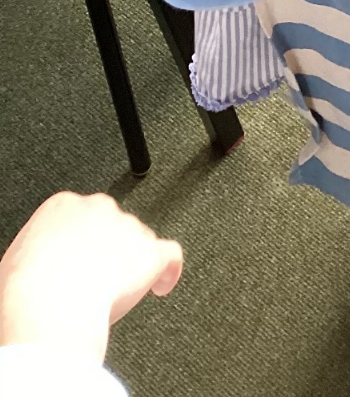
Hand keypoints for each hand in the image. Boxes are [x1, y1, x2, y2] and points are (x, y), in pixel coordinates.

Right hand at [0, 193, 182, 364]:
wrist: (50, 306)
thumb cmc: (26, 291)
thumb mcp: (16, 262)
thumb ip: (38, 253)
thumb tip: (36, 269)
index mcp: (63, 206)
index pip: (79, 216)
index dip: (80, 242)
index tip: (76, 260)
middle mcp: (99, 209)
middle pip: (111, 224)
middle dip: (106, 249)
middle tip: (93, 280)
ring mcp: (128, 228)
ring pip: (138, 241)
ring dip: (131, 264)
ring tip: (113, 293)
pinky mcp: (150, 252)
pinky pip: (169, 255)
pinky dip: (167, 270)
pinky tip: (161, 285)